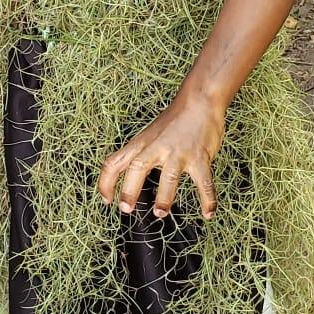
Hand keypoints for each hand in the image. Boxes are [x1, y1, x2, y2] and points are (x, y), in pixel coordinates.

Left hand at [97, 95, 225, 219]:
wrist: (200, 101)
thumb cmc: (174, 120)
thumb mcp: (149, 136)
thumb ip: (140, 155)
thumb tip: (128, 177)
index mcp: (141, 144)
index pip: (115, 162)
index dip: (106, 182)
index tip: (106, 199)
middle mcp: (157, 148)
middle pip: (137, 167)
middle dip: (129, 189)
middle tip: (126, 209)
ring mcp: (179, 152)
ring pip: (169, 176)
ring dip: (164, 197)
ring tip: (160, 213)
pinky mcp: (200, 157)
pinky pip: (204, 182)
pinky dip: (207, 199)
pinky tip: (208, 213)